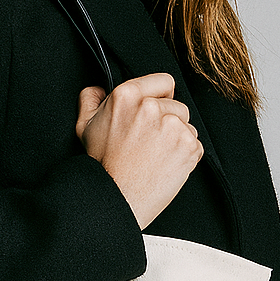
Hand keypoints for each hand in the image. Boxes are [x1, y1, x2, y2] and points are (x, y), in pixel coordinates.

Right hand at [76, 73, 202, 228]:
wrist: (117, 199)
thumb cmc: (101, 165)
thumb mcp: (85, 126)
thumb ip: (91, 99)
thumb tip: (99, 88)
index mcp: (127, 95)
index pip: (164, 81)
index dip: (160, 97)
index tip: (154, 112)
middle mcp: (152, 107)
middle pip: (177, 105)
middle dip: (168, 121)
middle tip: (149, 142)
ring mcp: (173, 126)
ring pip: (187, 125)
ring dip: (177, 139)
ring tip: (156, 157)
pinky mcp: (189, 146)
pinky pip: (195, 145)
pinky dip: (185, 156)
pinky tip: (165, 166)